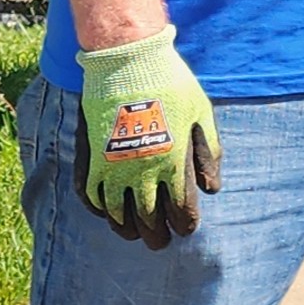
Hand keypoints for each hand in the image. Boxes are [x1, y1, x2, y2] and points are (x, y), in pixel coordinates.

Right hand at [74, 25, 220, 248]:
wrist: (127, 61)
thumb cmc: (171, 85)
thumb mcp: (202, 113)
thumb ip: (208, 152)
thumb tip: (213, 189)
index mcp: (173, 161)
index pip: (180, 208)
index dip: (185, 223)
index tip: (187, 229)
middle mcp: (141, 169)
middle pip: (148, 217)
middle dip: (157, 234)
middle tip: (161, 243)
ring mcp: (112, 165)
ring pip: (117, 212)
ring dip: (127, 228)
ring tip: (134, 235)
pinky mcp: (90, 156)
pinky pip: (91, 195)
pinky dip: (99, 209)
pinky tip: (108, 214)